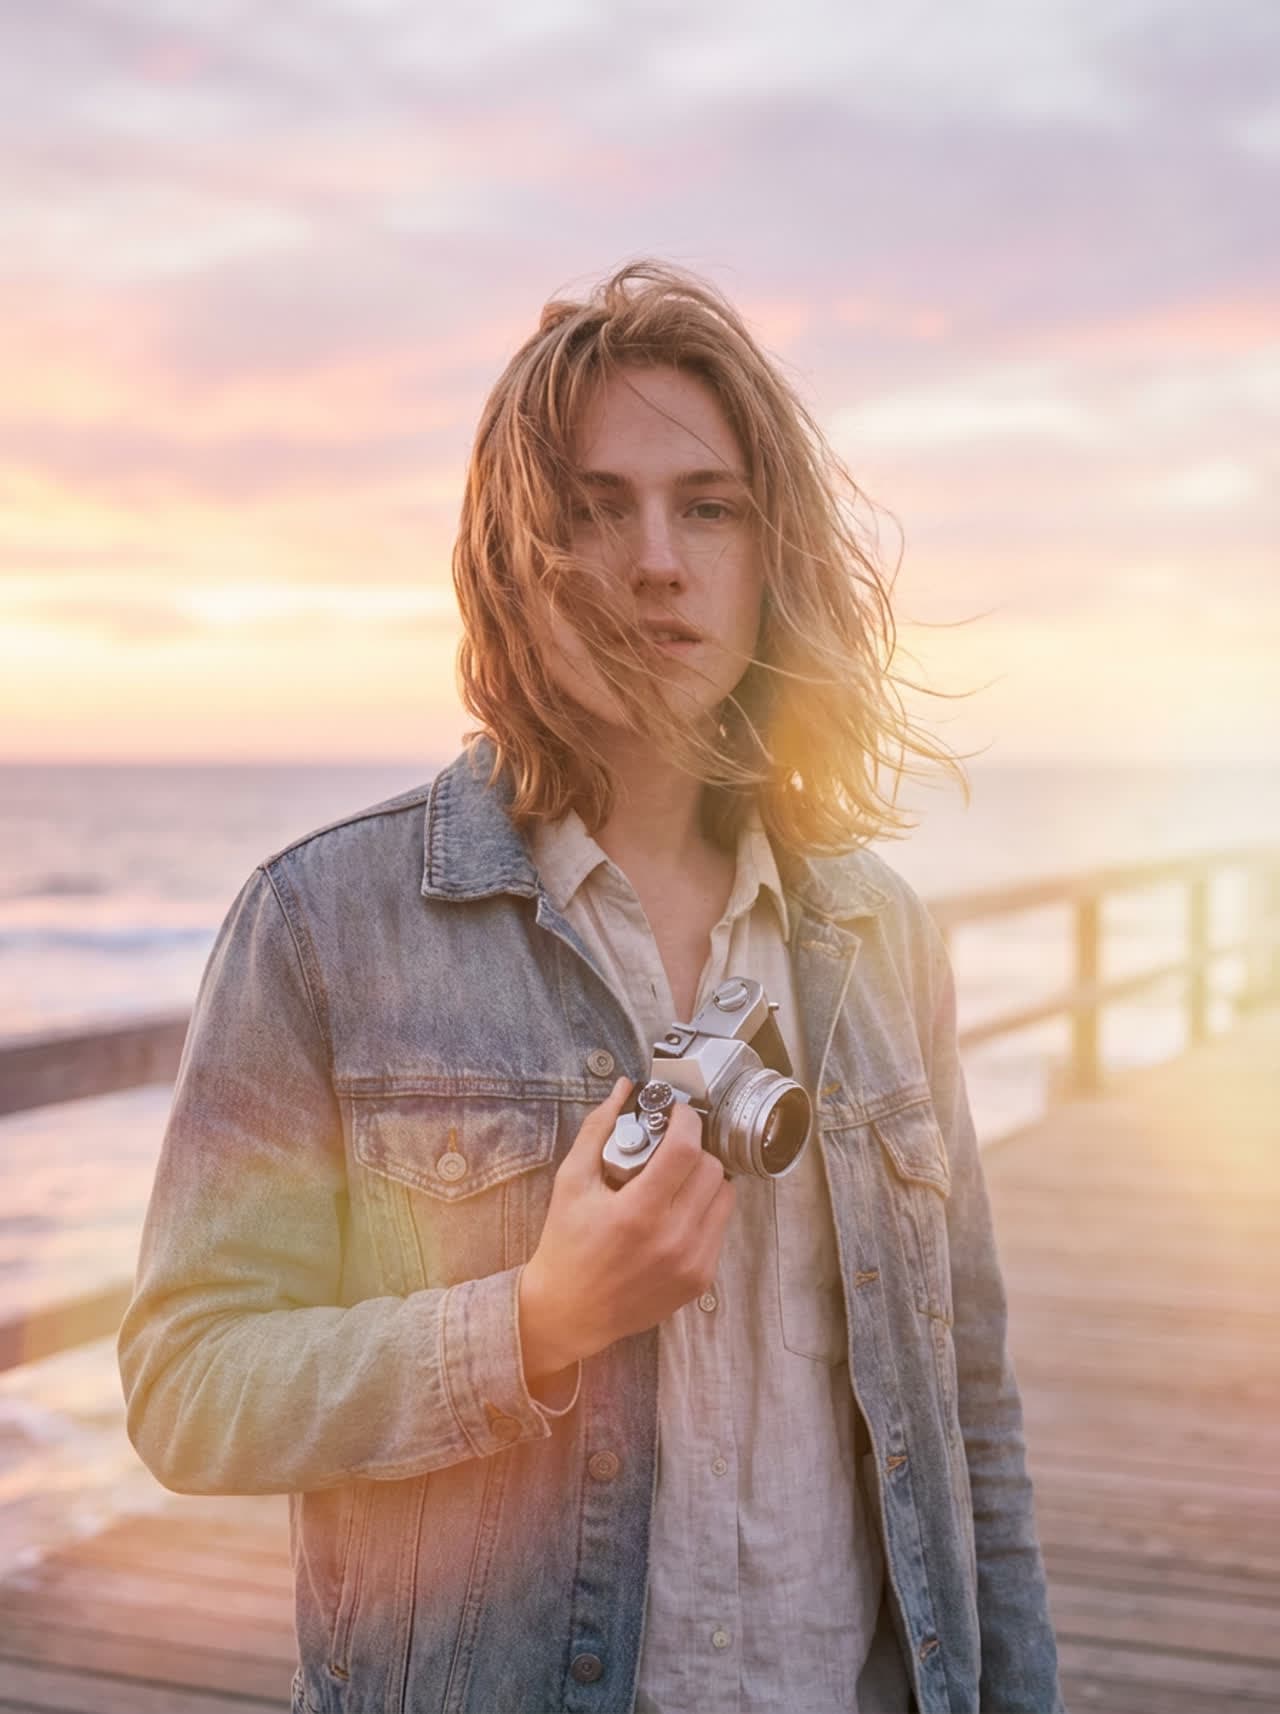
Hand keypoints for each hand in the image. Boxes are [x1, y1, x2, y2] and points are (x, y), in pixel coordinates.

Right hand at [518, 1077, 735, 1379]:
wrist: (569, 1312)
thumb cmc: (565, 1245)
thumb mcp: (571, 1182)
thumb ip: (598, 1130)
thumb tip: (624, 1089)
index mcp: (638, 1213)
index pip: (686, 1149)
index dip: (685, 1120)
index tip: (675, 1113)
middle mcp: (673, 1240)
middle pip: (711, 1168)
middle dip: (692, 1148)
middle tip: (669, 1148)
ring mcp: (692, 1263)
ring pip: (725, 1195)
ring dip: (704, 1177)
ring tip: (676, 1180)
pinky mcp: (701, 1280)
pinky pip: (720, 1226)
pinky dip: (704, 1210)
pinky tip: (677, 1211)